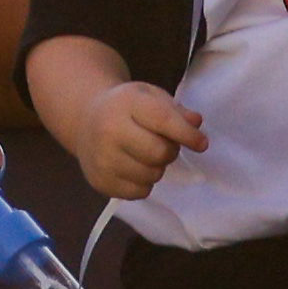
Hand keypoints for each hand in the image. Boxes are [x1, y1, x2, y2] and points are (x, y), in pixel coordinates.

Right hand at [67, 82, 204, 203]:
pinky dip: (145, 183)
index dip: (187, 134)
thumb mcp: (150, 96)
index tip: (202, 143)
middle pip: (159, 153)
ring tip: (146, 154)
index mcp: (126, 103)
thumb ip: (175, 110)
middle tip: (166, 145)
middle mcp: (109, 130)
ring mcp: (102, 159)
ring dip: (157, 167)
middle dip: (171, 151)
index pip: (162, 120)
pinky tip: (134, 167)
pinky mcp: (100, 181)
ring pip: (151, 175)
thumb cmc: (126, 107)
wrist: (85, 120)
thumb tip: (195, 124)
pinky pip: (139, 192)